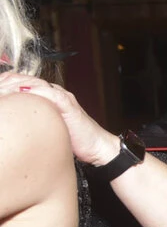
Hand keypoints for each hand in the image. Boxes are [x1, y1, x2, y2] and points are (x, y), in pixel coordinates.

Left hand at [0, 72, 118, 164]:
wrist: (97, 147)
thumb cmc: (72, 140)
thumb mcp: (45, 128)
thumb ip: (30, 121)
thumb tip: (10, 123)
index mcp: (46, 97)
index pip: (21, 82)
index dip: (5, 83)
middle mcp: (53, 93)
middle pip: (25, 79)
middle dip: (6, 82)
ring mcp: (62, 97)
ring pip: (35, 83)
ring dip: (16, 85)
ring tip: (2, 89)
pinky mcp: (69, 105)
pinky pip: (51, 94)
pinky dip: (36, 91)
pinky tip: (23, 92)